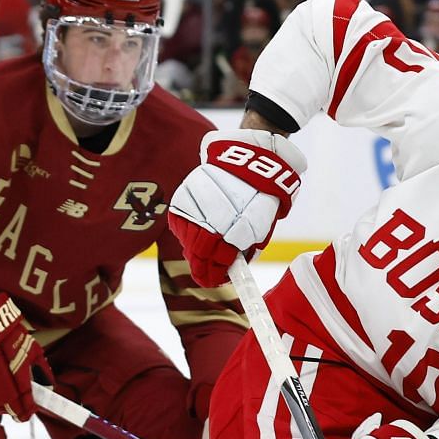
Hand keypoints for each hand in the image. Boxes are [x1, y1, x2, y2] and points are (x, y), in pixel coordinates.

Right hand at [167, 129, 306, 287]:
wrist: (248, 158)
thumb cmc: (259, 197)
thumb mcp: (260, 227)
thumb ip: (245, 250)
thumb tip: (230, 270)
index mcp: (236, 226)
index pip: (218, 260)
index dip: (215, 275)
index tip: (216, 280)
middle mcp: (211, 215)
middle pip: (199, 253)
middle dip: (203, 267)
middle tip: (209, 275)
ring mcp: (194, 204)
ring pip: (187, 240)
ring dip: (195, 250)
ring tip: (205, 252)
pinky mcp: (183, 194)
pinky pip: (178, 223)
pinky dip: (186, 232)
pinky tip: (197, 233)